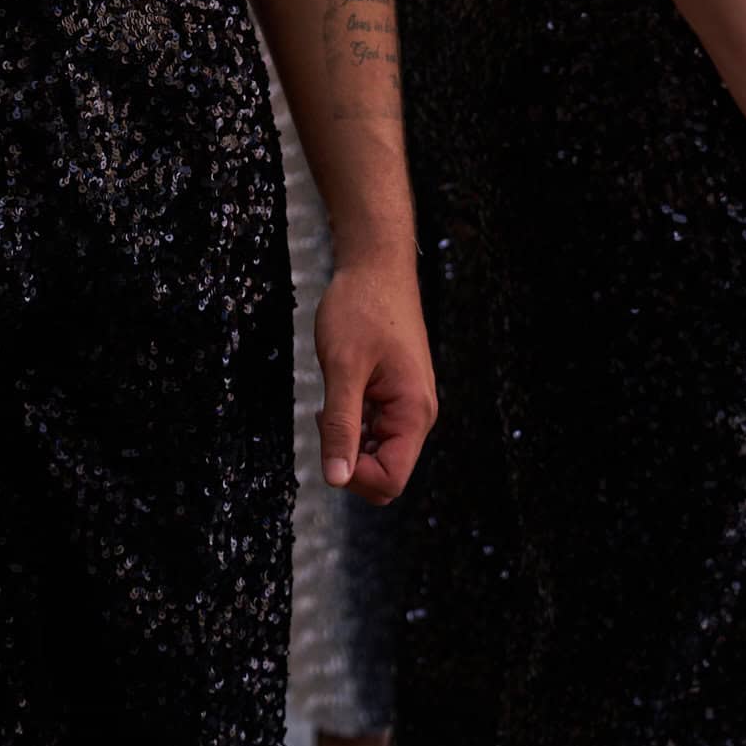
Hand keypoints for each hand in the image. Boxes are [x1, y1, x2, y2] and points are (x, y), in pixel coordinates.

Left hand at [315, 252, 436, 503]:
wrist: (375, 266)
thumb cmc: (362, 307)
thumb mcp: (342, 367)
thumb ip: (341, 426)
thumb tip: (336, 479)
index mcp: (413, 412)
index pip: (390, 480)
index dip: (354, 475)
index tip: (329, 438)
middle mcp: (418, 414)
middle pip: (386, 473)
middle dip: (350, 459)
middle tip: (327, 417)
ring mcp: (408, 405)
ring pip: (378, 452)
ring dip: (350, 439)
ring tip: (332, 398)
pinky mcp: (396, 395)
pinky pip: (376, 431)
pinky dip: (354, 423)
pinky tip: (339, 394)